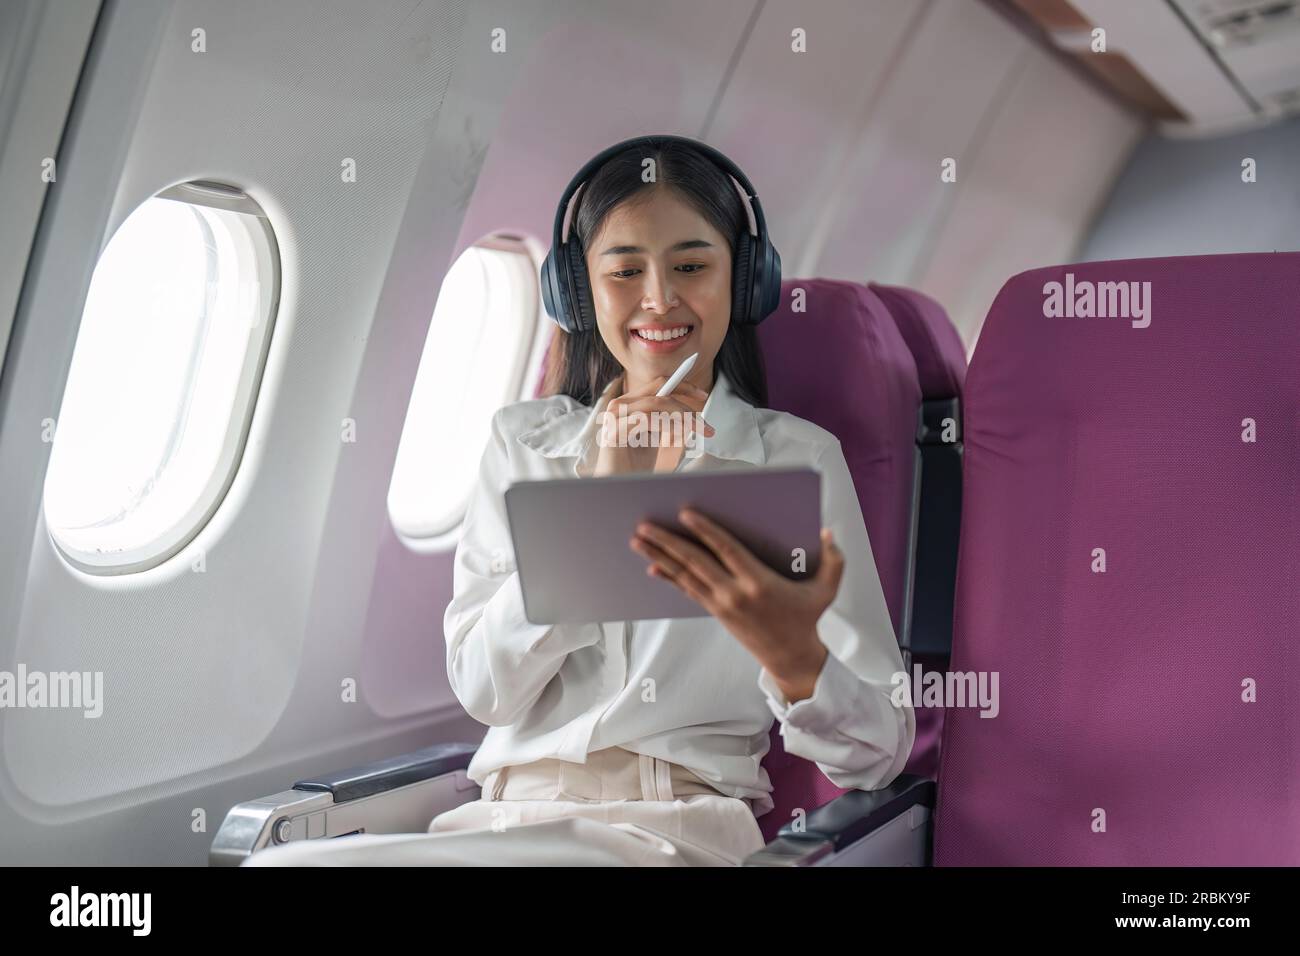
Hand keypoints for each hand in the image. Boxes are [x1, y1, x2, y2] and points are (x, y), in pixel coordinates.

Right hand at [592, 376, 714, 475]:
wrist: (617, 487)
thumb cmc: (634, 465)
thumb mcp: (653, 437)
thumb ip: (663, 420)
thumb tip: (686, 412)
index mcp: (630, 404)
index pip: (658, 385)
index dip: (683, 386)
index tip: (703, 395)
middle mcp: (620, 405)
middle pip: (660, 393)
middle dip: (687, 408)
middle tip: (706, 427)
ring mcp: (615, 416)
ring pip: (656, 404)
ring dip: (681, 417)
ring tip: (697, 431)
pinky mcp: (614, 431)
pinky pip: (646, 420)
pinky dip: (667, 424)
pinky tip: (680, 434)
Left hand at [629, 508, 843, 702]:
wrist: (791, 658)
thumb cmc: (808, 618)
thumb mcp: (827, 590)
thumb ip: (833, 559)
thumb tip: (828, 532)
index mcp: (759, 582)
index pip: (726, 550)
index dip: (705, 530)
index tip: (685, 513)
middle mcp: (735, 593)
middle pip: (695, 562)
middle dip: (667, 542)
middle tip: (643, 525)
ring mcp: (722, 605)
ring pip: (685, 576)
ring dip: (659, 557)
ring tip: (637, 541)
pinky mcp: (716, 613)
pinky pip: (688, 591)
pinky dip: (670, 578)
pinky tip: (653, 567)